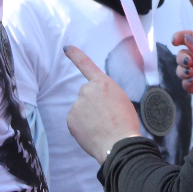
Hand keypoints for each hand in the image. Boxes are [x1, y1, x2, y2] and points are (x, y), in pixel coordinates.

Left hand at [64, 46, 142, 163]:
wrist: (118, 143)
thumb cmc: (125, 124)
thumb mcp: (121, 101)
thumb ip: (106, 96)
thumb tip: (97, 103)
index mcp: (103, 83)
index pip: (87, 65)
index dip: (76, 55)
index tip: (67, 48)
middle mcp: (87, 90)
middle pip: (86, 94)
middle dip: (92, 103)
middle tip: (105, 117)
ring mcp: (77, 104)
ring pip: (81, 109)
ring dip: (87, 116)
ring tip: (101, 127)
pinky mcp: (71, 118)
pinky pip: (75, 121)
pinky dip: (82, 127)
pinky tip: (92, 133)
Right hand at [172, 30, 192, 102]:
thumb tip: (187, 39)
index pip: (192, 37)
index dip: (181, 37)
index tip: (174, 41)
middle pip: (184, 54)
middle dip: (182, 58)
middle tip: (189, 62)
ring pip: (182, 69)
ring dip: (182, 70)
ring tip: (190, 73)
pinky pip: (187, 84)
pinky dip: (186, 82)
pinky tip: (192, 81)